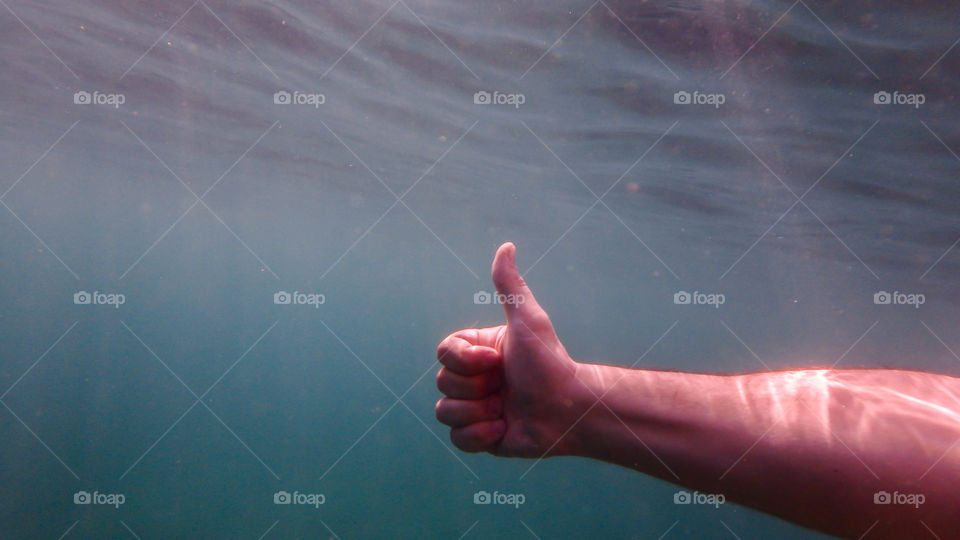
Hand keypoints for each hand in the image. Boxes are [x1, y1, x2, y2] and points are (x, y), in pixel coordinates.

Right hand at [435, 242, 591, 456]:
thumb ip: (511, 287)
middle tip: (506, 387)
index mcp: (478, 353)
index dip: (466, 362)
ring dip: (478, 413)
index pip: (444, 354)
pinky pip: (457, 439)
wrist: (570, 410)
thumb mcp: (528, 321)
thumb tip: (506, 246)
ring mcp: (475, 408)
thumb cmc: (551, 363)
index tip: (496, 361)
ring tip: (506, 410)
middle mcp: (473, 380)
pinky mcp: (480, 437)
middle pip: (443, 384)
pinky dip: (481, 436)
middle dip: (476, 389)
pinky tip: (505, 428)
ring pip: (445, 413)